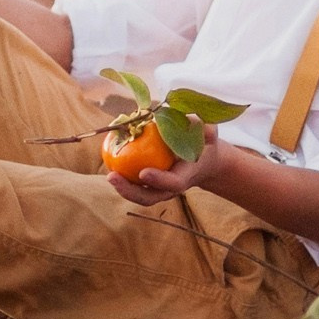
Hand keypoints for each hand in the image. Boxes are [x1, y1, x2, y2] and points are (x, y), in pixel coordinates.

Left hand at [106, 127, 229, 205]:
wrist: (204, 160)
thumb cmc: (204, 142)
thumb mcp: (209, 132)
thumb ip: (204, 128)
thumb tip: (193, 121)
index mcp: (187, 176)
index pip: (173, 183)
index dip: (159, 180)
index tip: (143, 173)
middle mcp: (172, 187)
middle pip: (150, 197)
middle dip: (130, 191)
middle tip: (112, 177)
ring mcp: (160, 189)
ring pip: (139, 195)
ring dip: (123, 188)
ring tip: (109, 175)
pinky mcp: (151, 186)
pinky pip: (135, 185)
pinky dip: (122, 178)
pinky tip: (110, 163)